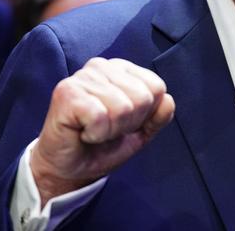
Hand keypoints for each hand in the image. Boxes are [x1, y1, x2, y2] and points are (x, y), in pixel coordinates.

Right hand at [30, 57, 174, 205]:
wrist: (71, 169)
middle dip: (128, 123)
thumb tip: (168, 100)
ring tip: (94, 131)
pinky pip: (100, 117)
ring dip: (110, 130)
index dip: (145, 115)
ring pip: (123, 108)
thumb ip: (159, 116)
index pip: (156, 87)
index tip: (124, 123)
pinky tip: (83, 132)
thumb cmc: (103, 145)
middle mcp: (102, 66)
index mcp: (122, 69)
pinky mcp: (66, 92)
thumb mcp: (141, 132)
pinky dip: (96, 133)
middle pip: (142, 97)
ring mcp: (83, 76)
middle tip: (107, 129)